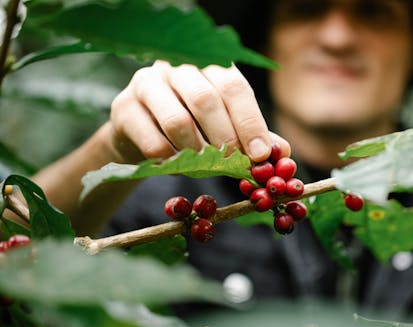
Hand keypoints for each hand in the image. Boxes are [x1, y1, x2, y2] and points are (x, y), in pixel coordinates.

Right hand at [108, 60, 289, 162]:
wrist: (141, 132)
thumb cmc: (191, 126)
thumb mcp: (224, 127)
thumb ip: (252, 136)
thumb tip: (282, 153)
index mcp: (208, 66)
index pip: (234, 86)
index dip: (250, 122)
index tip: (261, 154)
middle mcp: (177, 68)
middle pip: (205, 100)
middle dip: (225, 139)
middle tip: (235, 166)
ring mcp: (147, 84)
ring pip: (177, 121)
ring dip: (197, 152)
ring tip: (206, 168)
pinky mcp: (124, 108)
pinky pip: (153, 142)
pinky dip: (172, 162)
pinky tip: (178, 166)